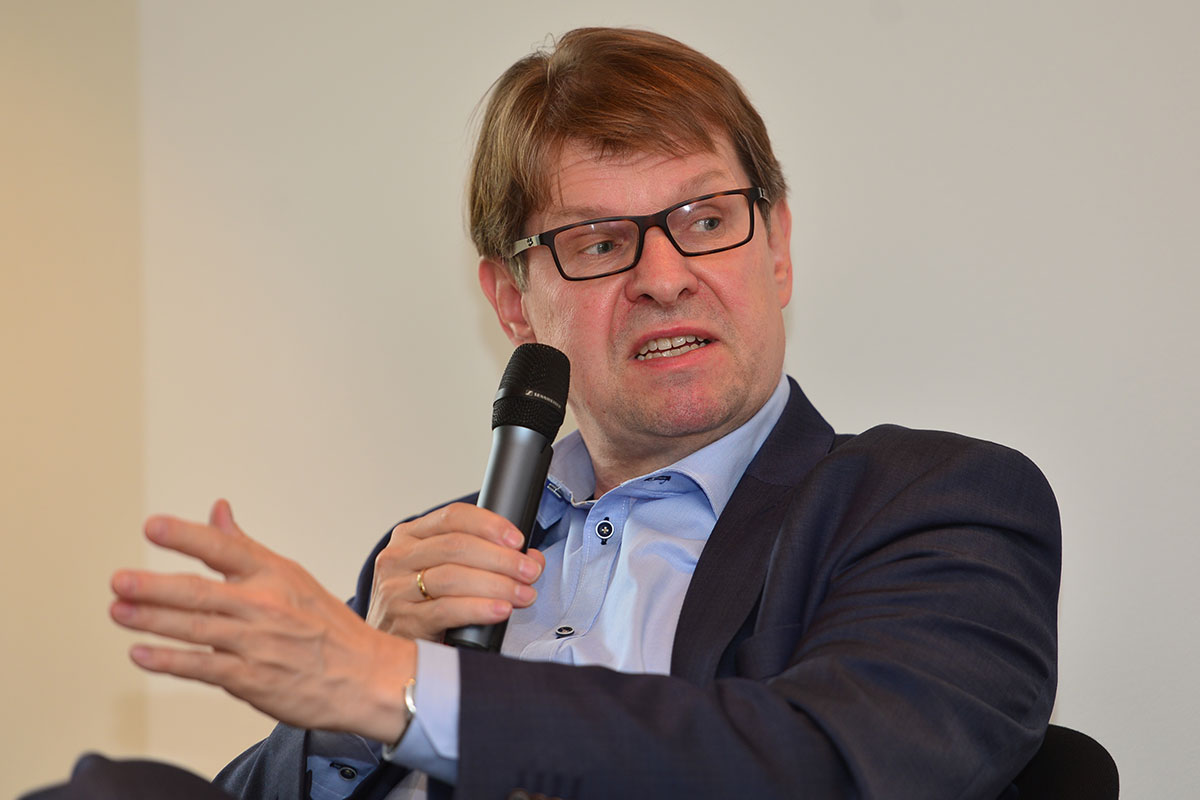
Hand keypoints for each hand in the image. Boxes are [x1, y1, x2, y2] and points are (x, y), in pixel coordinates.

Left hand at [111, 500, 414, 743]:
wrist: (367, 676)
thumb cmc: (328, 627)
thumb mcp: (292, 577)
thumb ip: (245, 548)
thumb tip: (218, 511)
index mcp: (275, 574)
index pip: (224, 549)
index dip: (186, 537)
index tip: (153, 526)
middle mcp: (264, 605)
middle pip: (200, 592)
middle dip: (155, 586)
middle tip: (120, 580)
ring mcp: (256, 643)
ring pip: (195, 628)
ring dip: (152, 620)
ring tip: (119, 610)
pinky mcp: (251, 678)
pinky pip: (202, 667)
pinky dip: (169, 660)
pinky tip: (141, 653)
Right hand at [366, 502, 544, 641]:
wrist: (388, 651)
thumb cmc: (424, 604)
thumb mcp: (446, 572)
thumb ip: (484, 558)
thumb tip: (531, 557)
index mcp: (409, 536)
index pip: (452, 516)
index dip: (489, 524)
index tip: (517, 539)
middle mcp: (397, 558)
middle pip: (456, 546)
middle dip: (501, 558)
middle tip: (530, 571)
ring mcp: (396, 590)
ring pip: (453, 577)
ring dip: (497, 584)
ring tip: (524, 594)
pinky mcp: (404, 621)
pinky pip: (447, 610)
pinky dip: (479, 608)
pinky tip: (500, 610)